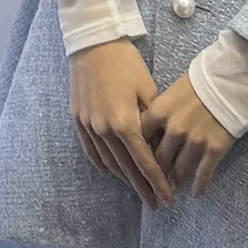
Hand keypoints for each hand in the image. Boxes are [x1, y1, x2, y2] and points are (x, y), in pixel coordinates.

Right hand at [69, 39, 174, 209]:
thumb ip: (154, 121)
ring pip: (108, 162)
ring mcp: (89, 125)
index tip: (169, 200)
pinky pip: (91, 150)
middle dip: (143, 188)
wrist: (93, 43)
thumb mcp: (147, 89)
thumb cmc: (125, 62)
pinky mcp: (78, 118)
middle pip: (127, 169)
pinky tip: (111, 172)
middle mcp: (105, 130)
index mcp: (125, 124)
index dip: (158, 183)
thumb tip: (162, 144)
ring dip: (124, 179)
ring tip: (138, 190)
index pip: (145, 163)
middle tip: (156, 205)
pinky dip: (102, 164)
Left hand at [141, 74, 236, 196]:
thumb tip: (151, 131)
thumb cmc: (201, 80)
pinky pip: (203, 174)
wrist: (231, 79)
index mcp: (158, 112)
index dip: (140, 152)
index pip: (141, 139)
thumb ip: (159, 112)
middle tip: (156, 182)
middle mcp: (173, 130)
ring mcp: (194, 141)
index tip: (140, 161)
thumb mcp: (172, 91)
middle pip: (158, 159)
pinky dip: (199, 187)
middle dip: (156, 173)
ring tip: (175, 188)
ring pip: (179, 170)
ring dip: (176, 182)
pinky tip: (196, 193)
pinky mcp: (214, 149)